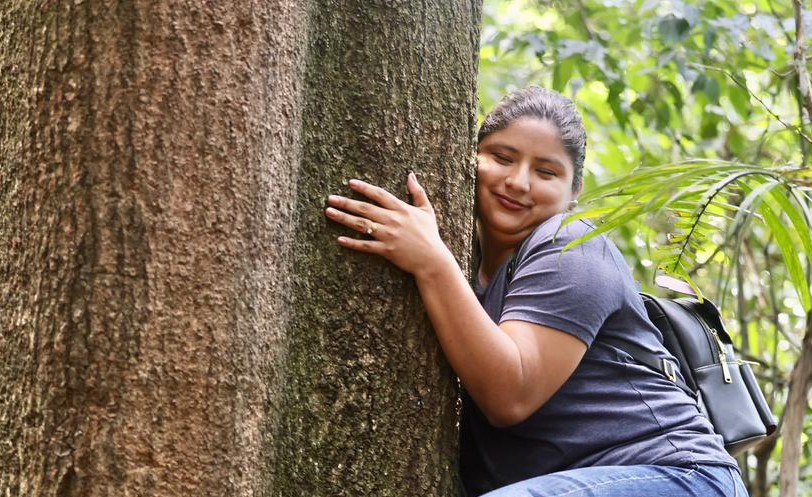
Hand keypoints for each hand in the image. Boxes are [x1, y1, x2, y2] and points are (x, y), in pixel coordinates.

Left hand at [325, 173, 454, 277]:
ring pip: (362, 225)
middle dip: (346, 202)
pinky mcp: (386, 250)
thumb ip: (417, 192)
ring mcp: (388, 235)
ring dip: (344, 218)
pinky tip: (340, 239)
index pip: (379, 194)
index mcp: (401, 209)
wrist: (433, 259)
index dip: (364, 188)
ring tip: (329, 212)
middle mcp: (393, 220)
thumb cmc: (430, 235)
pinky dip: (352, 243)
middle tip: (330, 198)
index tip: (350, 183)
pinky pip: (366, 246)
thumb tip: (411, 175)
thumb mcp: (427, 210)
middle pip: (365, 208)